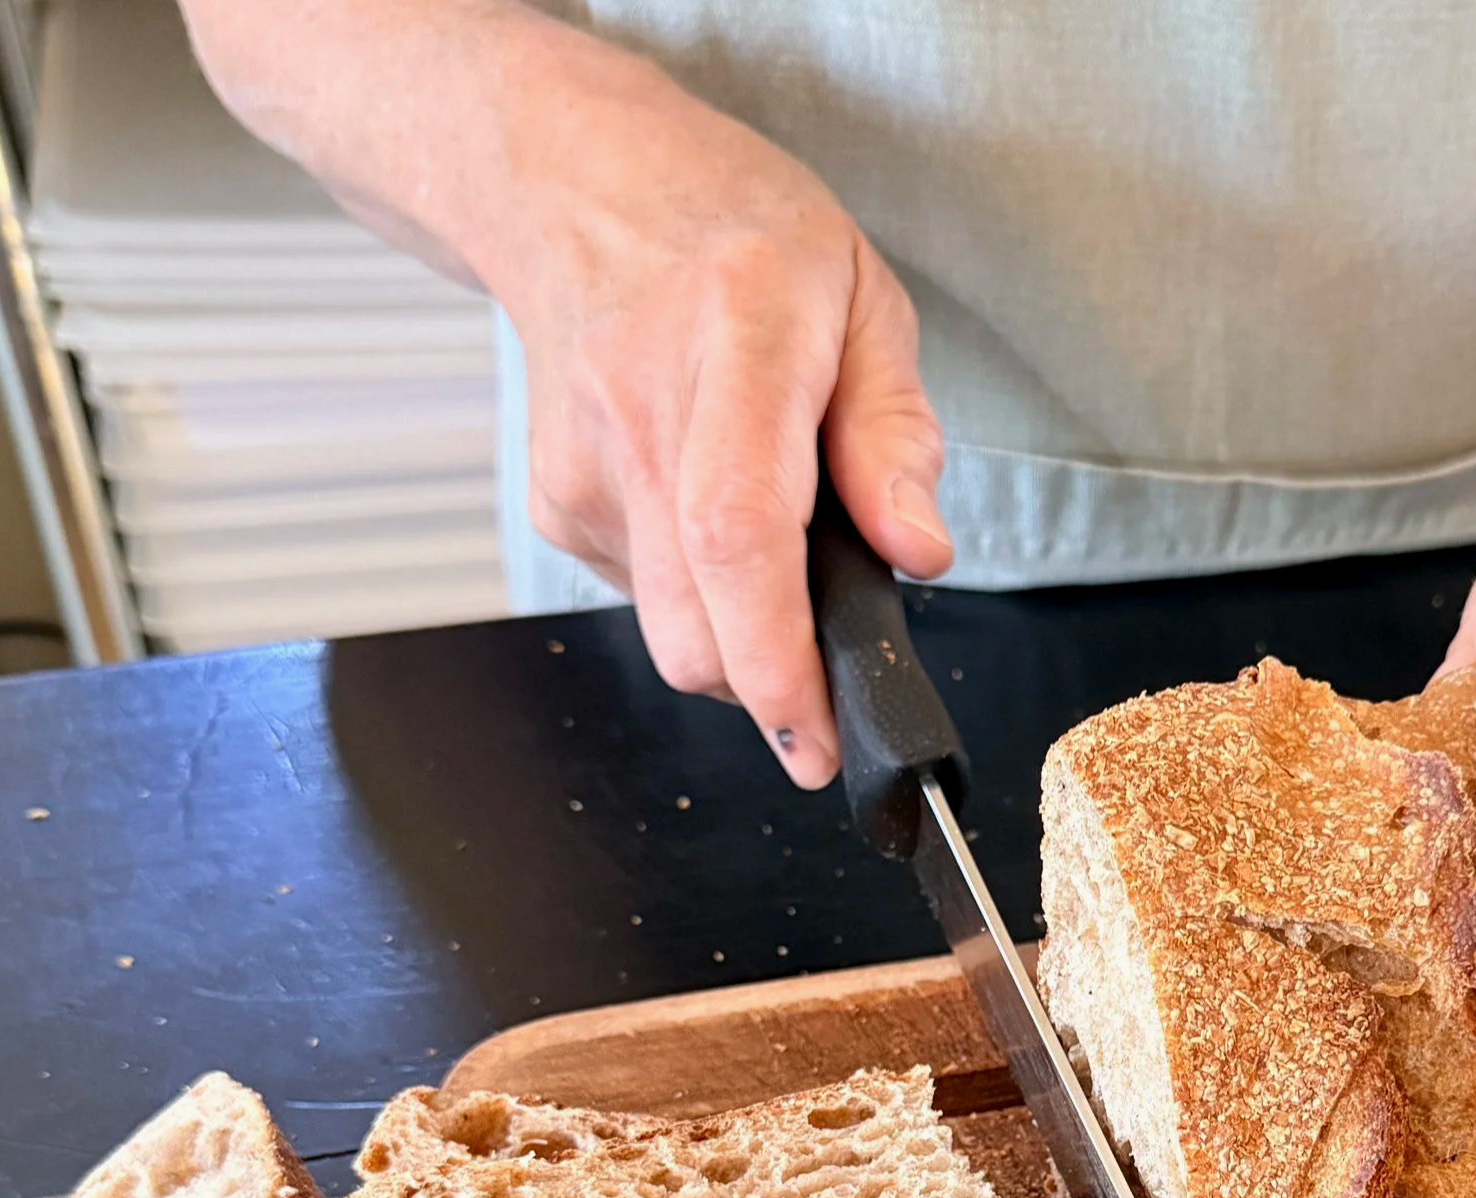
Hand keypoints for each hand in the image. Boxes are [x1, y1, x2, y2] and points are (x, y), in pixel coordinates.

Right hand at [483, 53, 951, 785]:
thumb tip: (919, 554)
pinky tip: (710, 515)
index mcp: (736, 340)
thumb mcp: (862, 297)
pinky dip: (700, 598)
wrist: (569, 182)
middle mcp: (642, 410)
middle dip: (772, 694)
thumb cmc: (734, 231)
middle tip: (830, 691)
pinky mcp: (557, 505)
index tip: (816, 737)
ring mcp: (583, 465)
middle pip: (692, 622)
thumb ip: (895, 434)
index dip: (775, 657)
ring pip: (671, 634)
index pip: (737, 531)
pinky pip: (648, 602)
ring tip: (778, 553)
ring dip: (740, 642)